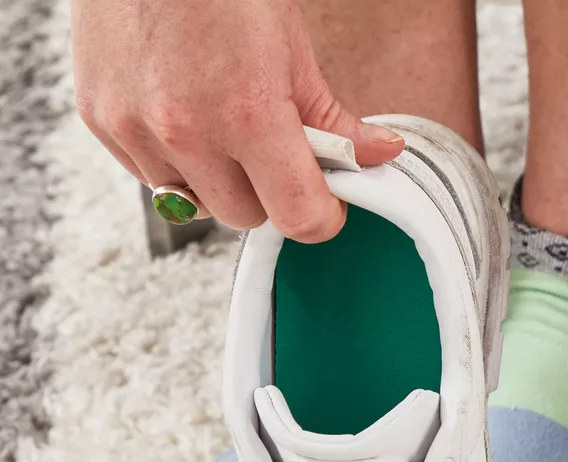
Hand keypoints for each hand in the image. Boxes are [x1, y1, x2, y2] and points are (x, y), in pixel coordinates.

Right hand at [72, 0, 402, 239]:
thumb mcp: (293, 51)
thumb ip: (335, 119)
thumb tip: (379, 155)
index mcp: (248, 116)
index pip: (298, 217)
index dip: (322, 214)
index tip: (327, 199)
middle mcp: (186, 131)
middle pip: (248, 216)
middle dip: (269, 192)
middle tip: (274, 149)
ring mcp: (136, 129)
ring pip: (196, 205)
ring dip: (219, 182)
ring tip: (224, 127)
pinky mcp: (100, 120)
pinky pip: (150, 178)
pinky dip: (174, 162)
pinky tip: (184, 116)